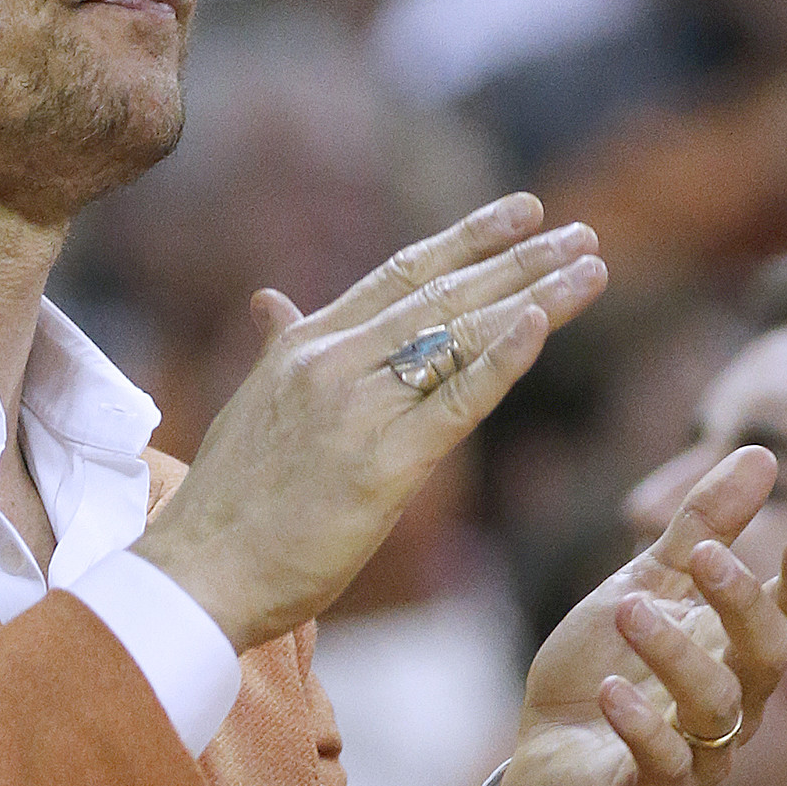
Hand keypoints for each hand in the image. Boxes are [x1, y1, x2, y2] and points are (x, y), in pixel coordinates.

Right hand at [137, 196, 605, 653]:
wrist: (196, 573)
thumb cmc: (228, 504)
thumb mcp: (250, 406)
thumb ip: (276, 349)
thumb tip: (269, 301)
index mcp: (305, 346)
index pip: (401, 274)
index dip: (468, 239)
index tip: (523, 212)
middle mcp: (333, 362)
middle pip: (444, 294)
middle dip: (520, 260)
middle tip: (583, 234)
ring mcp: (358, 410)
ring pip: (461, 337)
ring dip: (535, 298)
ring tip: (590, 268)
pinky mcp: (383, 466)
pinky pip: (456, 402)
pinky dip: (503, 359)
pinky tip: (543, 323)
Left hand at [492, 448, 786, 785]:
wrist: (541, 761)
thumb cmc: (601, 670)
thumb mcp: (641, 587)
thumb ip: (699, 529)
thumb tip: (762, 455)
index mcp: (732, 652)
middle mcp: (732, 706)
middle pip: (766, 655)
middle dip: (741, 602)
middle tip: (701, 554)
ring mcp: (696, 755)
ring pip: (715, 704)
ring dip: (675, 652)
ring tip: (628, 608)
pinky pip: (663, 766)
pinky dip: (641, 727)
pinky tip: (611, 690)